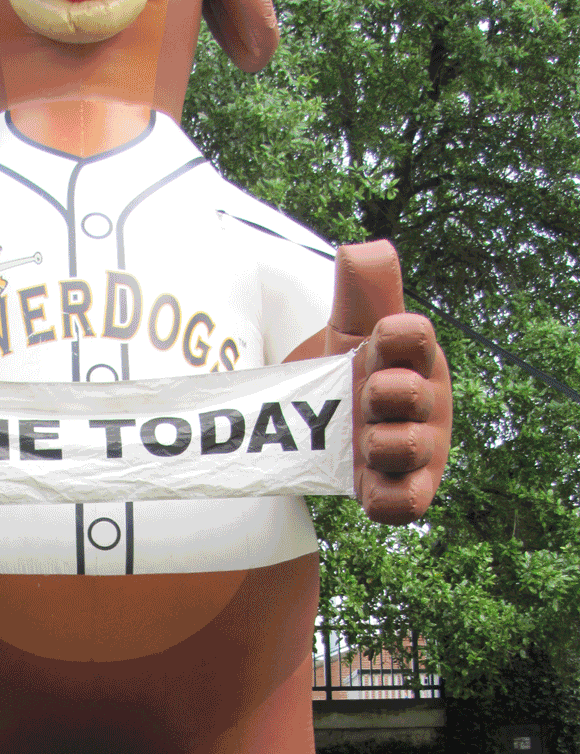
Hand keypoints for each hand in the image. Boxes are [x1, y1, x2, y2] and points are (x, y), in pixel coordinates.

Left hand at [327, 241, 450, 525]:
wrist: (329, 430)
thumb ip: (362, 286)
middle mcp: (424, 402)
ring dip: (375, 443)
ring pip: (403, 448)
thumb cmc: (354, 371)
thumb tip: (359, 250)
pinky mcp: (405, 490)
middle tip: (365, 397)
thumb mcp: (353, 326)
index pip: (413, 334)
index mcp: (416, 356)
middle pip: (408, 393)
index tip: (373, 345)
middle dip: (378, 394)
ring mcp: (417, 449)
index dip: (389, 337)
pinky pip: (405, 503)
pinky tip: (368, 484)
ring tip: (363, 441)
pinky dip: (387, 497)